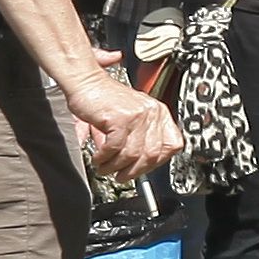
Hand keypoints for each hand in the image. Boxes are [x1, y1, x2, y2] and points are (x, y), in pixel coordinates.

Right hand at [61, 66, 179, 179]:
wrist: (85, 82)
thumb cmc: (104, 100)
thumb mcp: (128, 119)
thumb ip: (136, 140)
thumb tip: (134, 165)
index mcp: (159, 113)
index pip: (172, 145)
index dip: (157, 162)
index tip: (143, 169)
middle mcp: (152, 112)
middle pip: (153, 154)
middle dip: (135, 171)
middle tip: (121, 176)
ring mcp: (138, 114)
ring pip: (133, 154)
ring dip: (116, 166)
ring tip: (105, 168)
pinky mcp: (120, 117)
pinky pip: (116, 147)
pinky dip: (105, 157)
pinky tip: (98, 158)